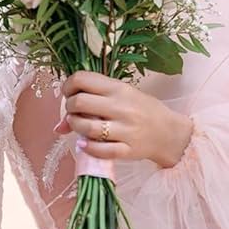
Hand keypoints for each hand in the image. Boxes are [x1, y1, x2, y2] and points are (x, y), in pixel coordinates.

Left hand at [59, 71, 192, 168]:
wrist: (170, 133)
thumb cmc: (142, 110)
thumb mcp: (120, 98)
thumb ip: (92, 102)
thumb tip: (57, 125)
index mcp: (118, 88)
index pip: (82, 79)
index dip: (68, 85)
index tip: (69, 92)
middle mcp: (121, 107)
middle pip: (79, 102)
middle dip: (69, 107)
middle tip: (73, 111)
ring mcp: (125, 130)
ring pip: (86, 127)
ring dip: (75, 127)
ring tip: (79, 126)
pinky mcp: (128, 150)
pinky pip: (99, 150)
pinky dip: (87, 147)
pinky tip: (86, 144)